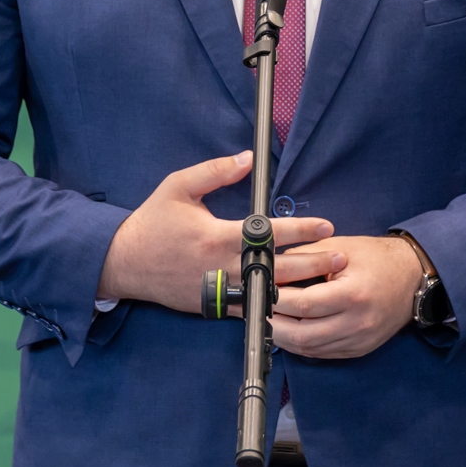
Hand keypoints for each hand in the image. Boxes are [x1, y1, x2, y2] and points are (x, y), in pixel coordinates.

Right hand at [96, 151, 338, 312]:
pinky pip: (248, 308)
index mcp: (216, 236)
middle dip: (312, 264)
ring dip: (298, 288)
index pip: (268, 233)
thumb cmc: (152, 222)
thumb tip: (248, 159)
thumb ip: (214, 172)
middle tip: (342, 258)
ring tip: (329, 282)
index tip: (326, 226)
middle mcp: (221, 267)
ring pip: (266, 293)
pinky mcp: (212, 306)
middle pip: (276, 268)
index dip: (301, 229)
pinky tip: (297, 302)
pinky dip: (273, 305)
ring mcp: (217, 290)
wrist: (123, 263)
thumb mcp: (178, 187)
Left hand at [269, 234, 423, 358]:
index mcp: (352, 294)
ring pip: (309, 348)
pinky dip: (301, 344)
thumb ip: (305, 257)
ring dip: (283, 337)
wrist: (413, 276)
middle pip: (301, 334)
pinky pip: (321, 353)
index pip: (303, 305)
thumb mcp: (341, 246)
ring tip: (266, 322)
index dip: (276, 300)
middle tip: (253, 313)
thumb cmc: (376, 257)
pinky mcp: (358, 350)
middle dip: (272, 324)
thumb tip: (272, 269)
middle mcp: (356, 323)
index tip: (259, 292)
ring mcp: (358, 340)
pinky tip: (289, 331)